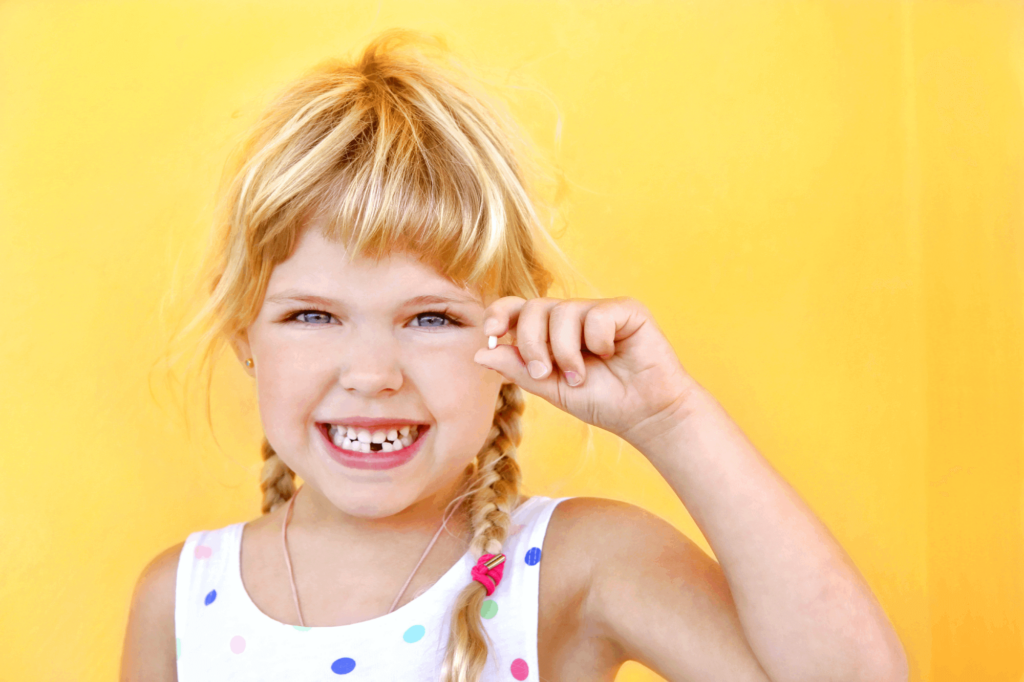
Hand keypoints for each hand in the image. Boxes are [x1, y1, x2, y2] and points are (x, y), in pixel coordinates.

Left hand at [473, 296, 702, 449]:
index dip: (500, 314)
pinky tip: (612, 355)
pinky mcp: (626, 310)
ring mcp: (598, 311)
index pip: (518, 308)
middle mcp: (572, 316)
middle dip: (532, 343)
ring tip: (582, 375)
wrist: (645, 414)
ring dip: (566, 351)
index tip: (492, 334)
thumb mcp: (552, 389)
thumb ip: (518, 370)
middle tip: (545, 372)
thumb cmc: (602, 401)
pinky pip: (595, 315)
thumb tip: (480, 353)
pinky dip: (597, 342)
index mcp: (551, 332)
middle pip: (534, 307)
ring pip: (562, 311)